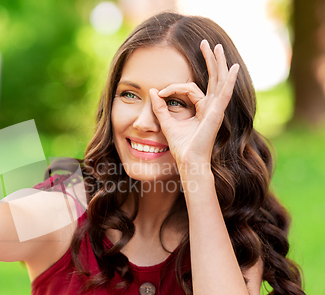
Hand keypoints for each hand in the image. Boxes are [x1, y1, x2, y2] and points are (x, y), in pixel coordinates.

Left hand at [149, 40, 238, 171]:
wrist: (187, 161)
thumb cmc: (181, 146)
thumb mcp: (166, 122)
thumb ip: (160, 107)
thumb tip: (152, 92)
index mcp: (202, 109)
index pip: (190, 88)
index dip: (173, 87)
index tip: (160, 92)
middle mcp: (211, 107)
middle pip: (212, 78)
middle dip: (209, 60)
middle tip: (206, 43)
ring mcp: (215, 110)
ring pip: (218, 81)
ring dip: (218, 63)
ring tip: (217, 47)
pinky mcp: (216, 115)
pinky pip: (223, 94)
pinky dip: (228, 81)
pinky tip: (232, 68)